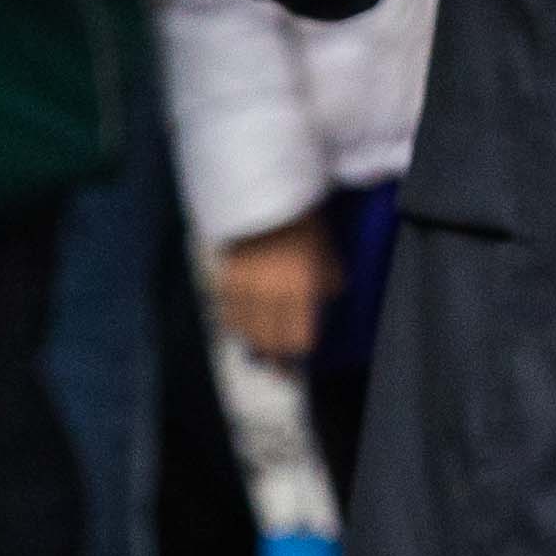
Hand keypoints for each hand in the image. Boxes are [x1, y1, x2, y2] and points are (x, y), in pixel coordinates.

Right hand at [210, 216, 342, 365]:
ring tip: (262, 348)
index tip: (304, 351)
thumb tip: (329, 298)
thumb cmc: (303, 220)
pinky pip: (227, 313)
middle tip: (283, 364)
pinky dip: (235, 324)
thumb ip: (329, 279)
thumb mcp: (326, 249)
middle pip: (270, 342)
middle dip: (278, 355)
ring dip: (255, 343)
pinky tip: (242, 327)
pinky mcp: (226, 278)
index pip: (298, 338)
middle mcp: (270, 294)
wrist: (265, 191)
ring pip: (245, 332)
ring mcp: (245, 288)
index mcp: (300, 288)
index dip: (302, 349)